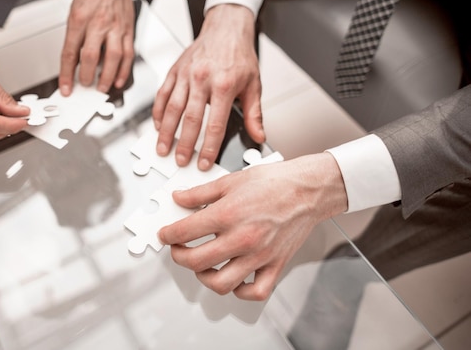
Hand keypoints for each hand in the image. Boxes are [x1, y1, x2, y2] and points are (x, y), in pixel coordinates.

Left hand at [58, 0, 135, 95]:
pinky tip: (119, 79)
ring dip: (107, 77)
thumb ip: (74, 36)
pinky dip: (124, 70)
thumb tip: (73, 62)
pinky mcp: (128, 30)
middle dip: (87, 77)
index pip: (70, 52)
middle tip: (84, 86)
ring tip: (101, 87)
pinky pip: (128, 54)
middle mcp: (98, 23)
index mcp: (79, 19)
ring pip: (113, 58)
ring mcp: (115, 27)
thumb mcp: (74, 11)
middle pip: (91, 57)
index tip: (66, 87)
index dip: (67, 74)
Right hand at [152, 4, 264, 170]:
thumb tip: (258, 136)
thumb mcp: (253, 84)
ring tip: (163, 148)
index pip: (215, 125)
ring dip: (166, 132)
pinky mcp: (175, 70)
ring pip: (172, 108)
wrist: (226, 28)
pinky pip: (163, 94)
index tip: (204, 163)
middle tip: (180, 161)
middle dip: (184, 144)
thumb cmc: (239, 55)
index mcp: (224, 86)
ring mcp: (186, 75)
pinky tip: (158, 125)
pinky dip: (158, 112)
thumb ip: (253, 114)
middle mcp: (202, 80)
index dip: (209, 147)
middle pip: (190, 119)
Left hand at [158, 153, 347, 300]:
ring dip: (204, 277)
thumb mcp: (230, 181)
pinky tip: (233, 279)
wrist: (308, 189)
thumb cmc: (275, 183)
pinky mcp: (274, 265)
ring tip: (202, 265)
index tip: (165, 235)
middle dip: (179, 256)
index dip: (168, 235)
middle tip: (177, 249)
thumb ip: (200, 193)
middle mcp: (242, 238)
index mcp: (228, 215)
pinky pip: (255, 292)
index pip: (185, 232)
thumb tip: (179, 198)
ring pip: (221, 283)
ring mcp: (258, 256)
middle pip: (196, 261)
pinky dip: (241, 291)